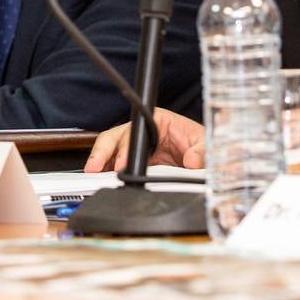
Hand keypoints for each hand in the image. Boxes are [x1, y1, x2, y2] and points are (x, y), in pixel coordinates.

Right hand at [84, 108, 205, 171]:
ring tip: (94, 175)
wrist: (204, 155)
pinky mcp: (138, 162)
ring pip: (112, 150)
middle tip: (94, 168)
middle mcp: (144, 132)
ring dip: (101, 162)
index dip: (125, 146)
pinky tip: (103, 179)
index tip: (121, 162)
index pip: (135, 130)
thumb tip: (192, 161)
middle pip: (116, 137)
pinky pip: (117, 164)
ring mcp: (139, 147)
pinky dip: (108, 172)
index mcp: (158, 120)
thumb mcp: (206, 143)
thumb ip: (201, 152)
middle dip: (102, 151)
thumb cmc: (201, 142)